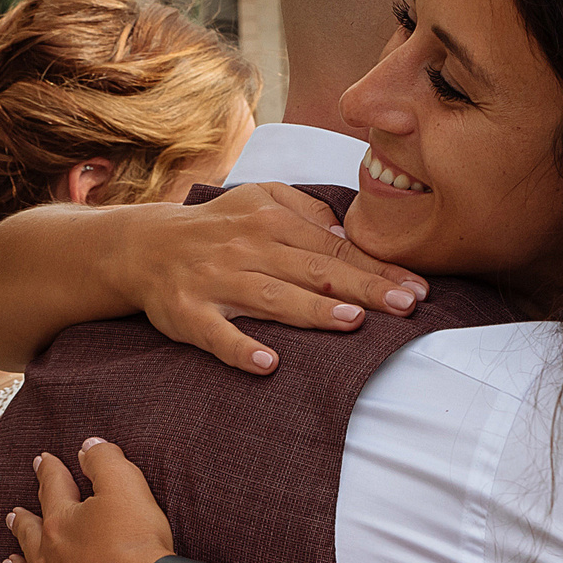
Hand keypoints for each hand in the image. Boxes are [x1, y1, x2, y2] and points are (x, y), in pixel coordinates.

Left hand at [5, 439, 175, 562]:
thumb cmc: (137, 548)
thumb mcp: (128, 488)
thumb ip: (106, 463)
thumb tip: (88, 446)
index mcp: (61, 524)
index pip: (52, 489)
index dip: (49, 472)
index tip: (43, 461)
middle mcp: (45, 562)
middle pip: (29, 537)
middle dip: (22, 523)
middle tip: (14, 515)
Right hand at [121, 183, 430, 374]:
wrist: (144, 245)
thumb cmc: (220, 227)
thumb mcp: (262, 198)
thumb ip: (307, 210)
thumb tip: (348, 232)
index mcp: (272, 221)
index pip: (336, 247)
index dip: (379, 268)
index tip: (418, 288)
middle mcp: (249, 249)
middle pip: (315, 271)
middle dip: (364, 288)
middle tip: (406, 306)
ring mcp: (218, 281)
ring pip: (274, 298)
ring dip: (313, 310)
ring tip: (354, 321)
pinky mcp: (188, 312)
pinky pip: (217, 334)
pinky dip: (240, 348)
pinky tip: (267, 364)